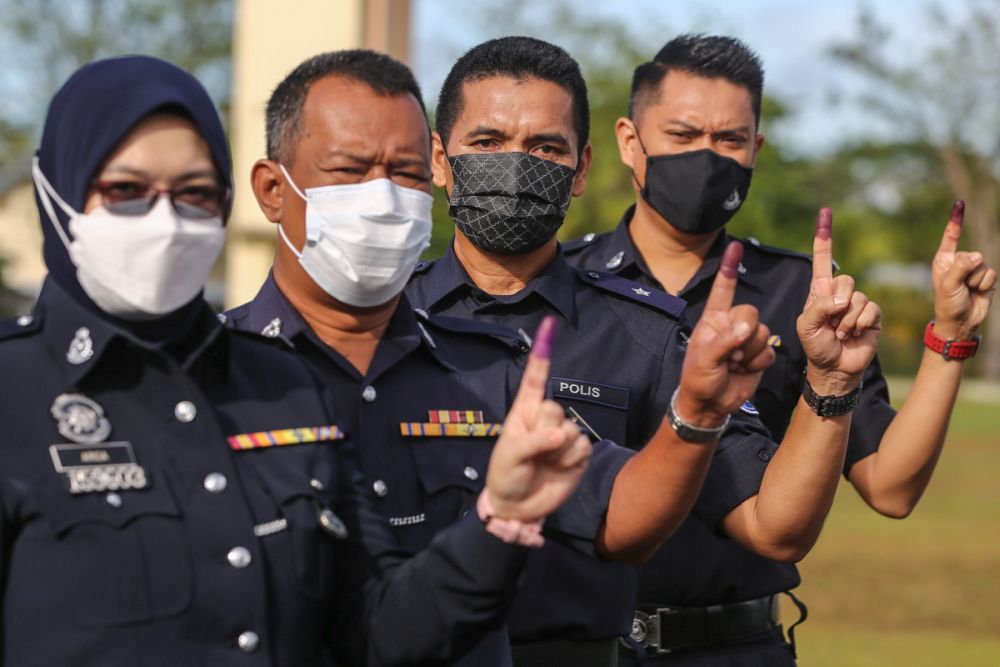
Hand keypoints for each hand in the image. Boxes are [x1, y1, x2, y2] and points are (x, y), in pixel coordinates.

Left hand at [485, 316, 591, 520]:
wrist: (519, 507)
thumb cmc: (506, 475)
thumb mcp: (510, 456)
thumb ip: (533, 442)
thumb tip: (562, 435)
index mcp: (524, 411)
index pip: (536, 377)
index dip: (543, 350)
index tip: (549, 323)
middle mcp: (545, 419)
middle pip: (554, 408)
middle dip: (544, 431)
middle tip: (533, 451)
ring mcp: (562, 435)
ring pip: (570, 430)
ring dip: (556, 451)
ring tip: (543, 463)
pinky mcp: (578, 453)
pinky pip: (582, 447)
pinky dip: (570, 460)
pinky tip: (559, 468)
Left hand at [677, 241, 774, 426]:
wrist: (710, 405)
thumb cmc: (698, 379)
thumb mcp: (705, 359)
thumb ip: (725, 340)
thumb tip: (746, 326)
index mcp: (713, 319)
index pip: (723, 290)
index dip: (729, 269)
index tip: (735, 246)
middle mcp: (730, 325)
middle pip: (750, 312)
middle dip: (743, 334)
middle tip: (729, 355)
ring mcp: (746, 339)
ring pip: (763, 332)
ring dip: (749, 352)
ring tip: (733, 364)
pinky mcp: (758, 355)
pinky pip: (768, 351)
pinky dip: (757, 363)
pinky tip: (743, 371)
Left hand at [797, 208, 880, 393]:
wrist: (834, 368)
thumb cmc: (816, 346)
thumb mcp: (807, 326)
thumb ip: (820, 307)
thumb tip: (843, 299)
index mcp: (820, 291)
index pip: (822, 260)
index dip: (824, 238)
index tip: (825, 213)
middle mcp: (840, 293)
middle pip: (845, 279)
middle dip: (837, 302)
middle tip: (831, 321)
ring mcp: (857, 303)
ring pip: (857, 297)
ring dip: (846, 320)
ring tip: (840, 333)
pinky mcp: (872, 315)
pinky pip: (870, 309)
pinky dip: (859, 323)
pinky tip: (854, 334)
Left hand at [931, 200, 997, 339]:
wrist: (961, 321)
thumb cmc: (948, 303)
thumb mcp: (949, 285)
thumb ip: (961, 268)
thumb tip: (977, 256)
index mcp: (944, 260)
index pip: (951, 236)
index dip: (956, 220)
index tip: (960, 203)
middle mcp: (959, 261)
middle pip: (972, 254)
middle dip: (968, 271)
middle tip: (960, 286)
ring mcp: (973, 269)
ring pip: (984, 264)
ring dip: (977, 280)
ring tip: (968, 290)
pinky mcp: (985, 278)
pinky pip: (992, 274)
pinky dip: (985, 284)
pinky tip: (978, 292)